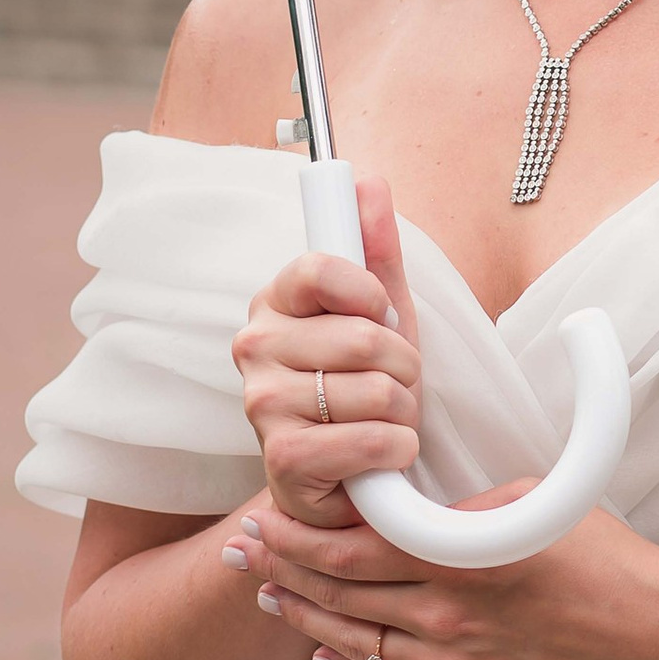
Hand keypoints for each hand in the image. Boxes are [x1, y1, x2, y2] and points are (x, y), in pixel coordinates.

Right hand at [231, 176, 421, 524]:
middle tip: (394, 385)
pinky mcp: (280, 458)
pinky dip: (395, 450)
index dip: (369, 293)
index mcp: (274, 303)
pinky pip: (369, 439)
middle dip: (404, 367)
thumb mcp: (380, 315)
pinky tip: (383, 457)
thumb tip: (369, 182)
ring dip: (404, 412)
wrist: (350, 476)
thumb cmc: (361, 390)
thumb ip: (375, 249)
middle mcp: (254, 348)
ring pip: (375, 390)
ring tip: (385, 422)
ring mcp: (261, 404)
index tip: (382, 314)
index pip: (320, 267)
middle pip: (364, 337)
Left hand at [231, 493, 658, 659]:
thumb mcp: (530, 501)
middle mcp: (449, 615)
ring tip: (265, 594)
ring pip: (355, 641)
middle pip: (339, 593)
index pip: (351, 548)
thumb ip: (458, 508)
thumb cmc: (600, 553)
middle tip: (241, 550)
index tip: (263, 516)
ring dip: (302, 616)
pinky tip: (318, 647)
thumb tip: (401, 509)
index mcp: (461, 558)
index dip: (297, 535)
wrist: (651, 631)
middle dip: (282, 569)